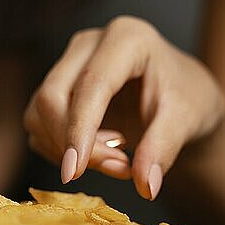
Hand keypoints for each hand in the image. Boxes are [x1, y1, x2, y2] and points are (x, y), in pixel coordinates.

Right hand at [24, 16, 224, 199]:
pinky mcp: (55, 88)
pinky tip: (96, 151)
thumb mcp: (186, 119)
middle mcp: (88, 45)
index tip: (75, 172)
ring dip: (67, 150)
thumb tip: (146, 185)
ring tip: (117, 159)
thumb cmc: (185, 98)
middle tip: (121, 169)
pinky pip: (38, 126)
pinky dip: (60, 150)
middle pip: (51, 98)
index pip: (90, 86)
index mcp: (126, 38)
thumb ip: (164, 149)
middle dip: (75, 145)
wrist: (178, 96)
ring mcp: (67, 65)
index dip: (79, 131)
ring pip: (38, 114)